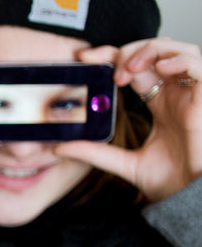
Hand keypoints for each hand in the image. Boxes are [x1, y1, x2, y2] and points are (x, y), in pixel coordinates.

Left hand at [60, 38, 201, 202]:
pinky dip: (177, 59)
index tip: (85, 57)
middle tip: (105, 66)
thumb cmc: (171, 180)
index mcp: (160, 102)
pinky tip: (159, 68)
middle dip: (126, 50)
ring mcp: (191, 93)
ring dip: (149, 50)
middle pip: (154, 52)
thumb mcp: (124, 163)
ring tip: (128, 69)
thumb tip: (59, 148)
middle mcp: (176, 93)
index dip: (112, 55)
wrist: (190, 196)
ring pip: (176, 50)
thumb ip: (94, 153)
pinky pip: (197, 65)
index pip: (136, 66)